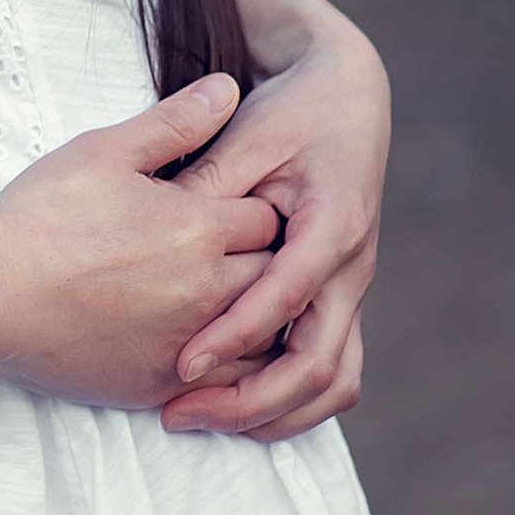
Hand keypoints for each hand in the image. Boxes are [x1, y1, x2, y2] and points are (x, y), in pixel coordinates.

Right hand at [0, 76, 283, 408]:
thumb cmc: (43, 214)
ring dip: (249, 317)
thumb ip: (175, 122)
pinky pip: (221, 385)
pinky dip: (222, 365)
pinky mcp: (159, 385)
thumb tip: (228, 87)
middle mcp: (206, 290)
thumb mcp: (106, 151)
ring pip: (257, 337)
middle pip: (272, 276)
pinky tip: (202, 346)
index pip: (267, 218)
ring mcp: (186, 344)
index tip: (229, 209)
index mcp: (199, 228)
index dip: (251, 210)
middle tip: (231, 252)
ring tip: (222, 299)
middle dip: (259, 262)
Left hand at [160, 27, 388, 440]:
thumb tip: (162, 228)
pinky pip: (327, 368)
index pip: (288, 298)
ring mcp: (350, 290)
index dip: (236, 336)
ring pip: (333, 382)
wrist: (346, 97)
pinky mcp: (338, 300)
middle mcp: (352, 268)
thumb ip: (210, 183)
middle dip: (251, 402)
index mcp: (334, 223)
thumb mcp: (247, 133)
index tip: (183, 364)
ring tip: (199, 417)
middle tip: (179, 413)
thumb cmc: (291, 112)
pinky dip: (286, 398)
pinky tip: (229, 401)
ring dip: (273, 414)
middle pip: (318, 365)